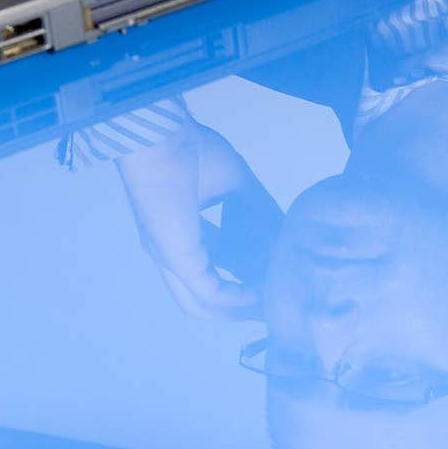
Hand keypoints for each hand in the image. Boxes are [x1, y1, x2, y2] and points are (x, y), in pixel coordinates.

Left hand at [116, 116, 261, 320]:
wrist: (162, 138)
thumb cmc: (187, 150)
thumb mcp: (236, 183)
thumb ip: (260, 207)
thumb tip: (285, 230)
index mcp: (181, 231)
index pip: (215, 263)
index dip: (244, 274)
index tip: (272, 278)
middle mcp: (172, 251)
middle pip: (208, 292)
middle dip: (242, 303)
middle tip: (273, 305)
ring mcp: (172, 258)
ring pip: (204, 304)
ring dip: (238, 310)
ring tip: (270, 308)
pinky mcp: (178, 259)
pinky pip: (210, 292)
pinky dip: (238, 298)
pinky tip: (261, 294)